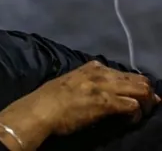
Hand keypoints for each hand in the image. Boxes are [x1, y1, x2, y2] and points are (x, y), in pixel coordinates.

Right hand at [30, 60, 158, 134]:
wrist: (40, 110)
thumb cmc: (50, 99)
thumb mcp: (70, 83)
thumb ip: (88, 82)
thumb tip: (101, 92)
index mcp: (91, 67)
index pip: (124, 73)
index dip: (135, 85)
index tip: (137, 97)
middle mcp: (101, 73)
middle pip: (138, 79)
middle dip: (147, 93)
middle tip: (147, 106)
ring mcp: (105, 87)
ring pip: (141, 90)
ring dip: (146, 103)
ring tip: (141, 113)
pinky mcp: (107, 103)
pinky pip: (134, 106)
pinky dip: (137, 114)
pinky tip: (131, 120)